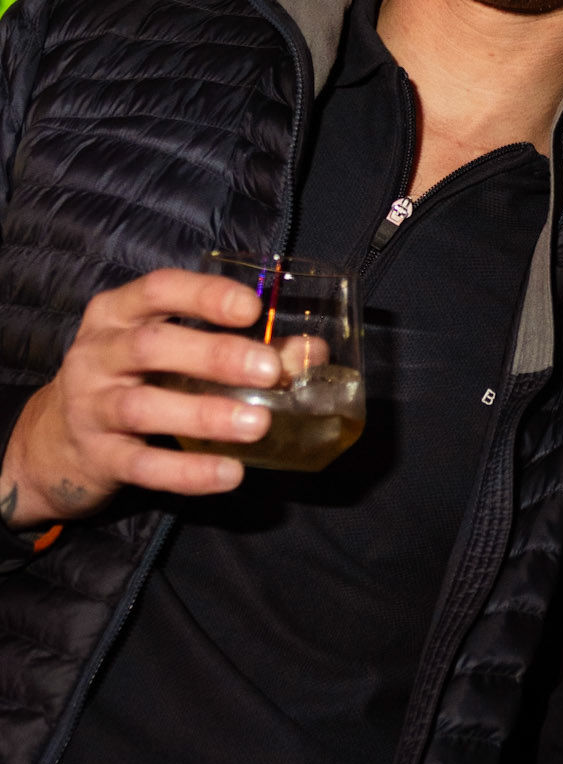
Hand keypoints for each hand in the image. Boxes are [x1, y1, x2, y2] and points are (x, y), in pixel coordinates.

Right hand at [0, 268, 283, 529]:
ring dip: (204, 413)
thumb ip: (237, 347)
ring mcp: (92, 407)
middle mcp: (97, 354)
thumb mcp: (167, 355)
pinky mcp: (98, 458)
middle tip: (270, 370)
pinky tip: (230, 473)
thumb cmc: (128, 381)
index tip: (252, 308)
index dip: (205, 295)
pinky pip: (143, 465)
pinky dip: (188, 471)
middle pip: (152, 346)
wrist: (50, 444)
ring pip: (144, 406)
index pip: (158, 290)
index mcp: (117, 315)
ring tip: (258, 423)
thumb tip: (311, 353)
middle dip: (214, 355)